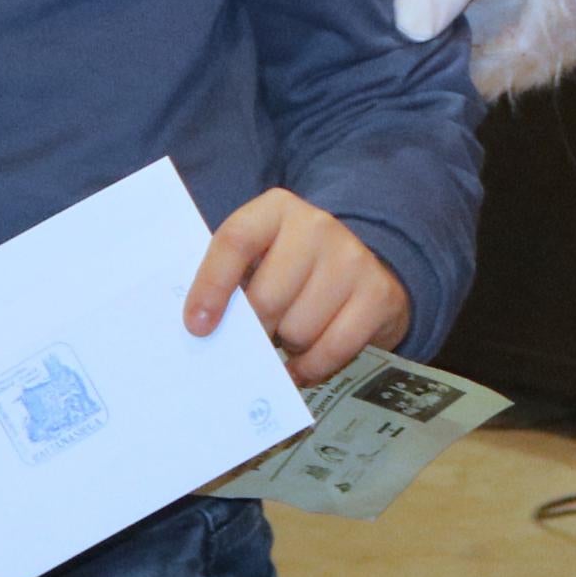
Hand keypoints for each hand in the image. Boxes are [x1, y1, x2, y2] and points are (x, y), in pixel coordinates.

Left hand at [185, 190, 409, 385]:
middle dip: (254, 331)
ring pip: (299, 329)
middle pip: (267, 298)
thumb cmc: (293, 268)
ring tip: (290, 335)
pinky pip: (332, 349)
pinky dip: (310, 367)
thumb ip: (233, 279)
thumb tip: (200, 329)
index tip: (198, 326)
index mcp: (276, 209)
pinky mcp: (378, 295)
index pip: (236, 240)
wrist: (368, 267)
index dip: (212, 285)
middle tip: (254, 339)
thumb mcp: (261, 256)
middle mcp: (317, 226)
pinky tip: (301, 365)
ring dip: (287, 345)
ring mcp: (352, 259)